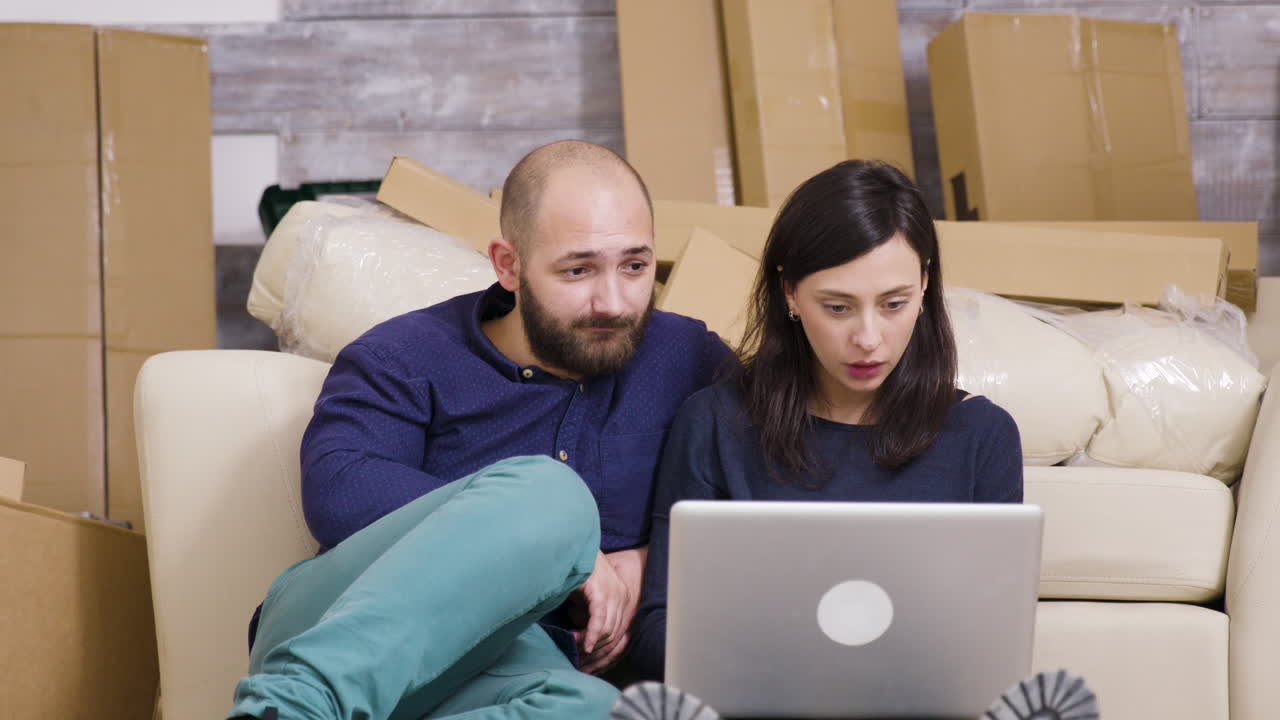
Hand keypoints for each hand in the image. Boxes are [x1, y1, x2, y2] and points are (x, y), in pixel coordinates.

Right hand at [570, 549, 640, 673]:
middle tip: (578, 663)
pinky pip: (599, 619)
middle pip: (614, 637)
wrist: (576, 545)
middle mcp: (623, 598)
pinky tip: (583, 643)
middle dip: (597, 654)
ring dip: (589, 644)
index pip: (619, 637)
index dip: (605, 655)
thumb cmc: (580, 569)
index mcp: (623, 600)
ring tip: (572, 648)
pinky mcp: (602, 591)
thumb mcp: (588, 596)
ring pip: (607, 631)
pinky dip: (591, 634)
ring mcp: (614, 594)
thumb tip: (582, 638)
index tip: (589, 667)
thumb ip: (589, 614)